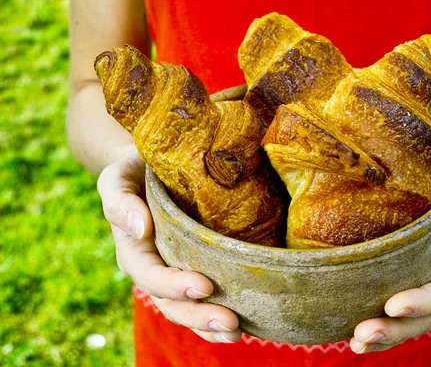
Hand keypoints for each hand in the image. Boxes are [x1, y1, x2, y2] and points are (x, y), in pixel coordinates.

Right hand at [97, 147, 241, 343]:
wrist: (154, 166)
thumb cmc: (135, 170)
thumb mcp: (118, 177)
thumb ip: (120, 201)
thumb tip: (139, 227)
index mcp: (134, 250)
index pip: (151, 275)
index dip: (175, 285)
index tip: (205, 285)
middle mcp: (155, 267)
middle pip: (172, 303)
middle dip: (199, 316)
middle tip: (230, 322)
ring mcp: (175, 272)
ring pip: (188, 308)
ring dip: (211, 325)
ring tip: (237, 332)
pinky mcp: (197, 267)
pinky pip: (204, 299)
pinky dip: (218, 317)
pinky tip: (244, 325)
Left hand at [349, 154, 430, 353]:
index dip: (424, 300)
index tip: (394, 306)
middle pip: (430, 312)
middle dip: (397, 328)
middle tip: (362, 335)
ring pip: (416, 318)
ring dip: (387, 334)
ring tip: (357, 342)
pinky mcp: (417, 275)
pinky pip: (404, 306)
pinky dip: (384, 323)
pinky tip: (356, 337)